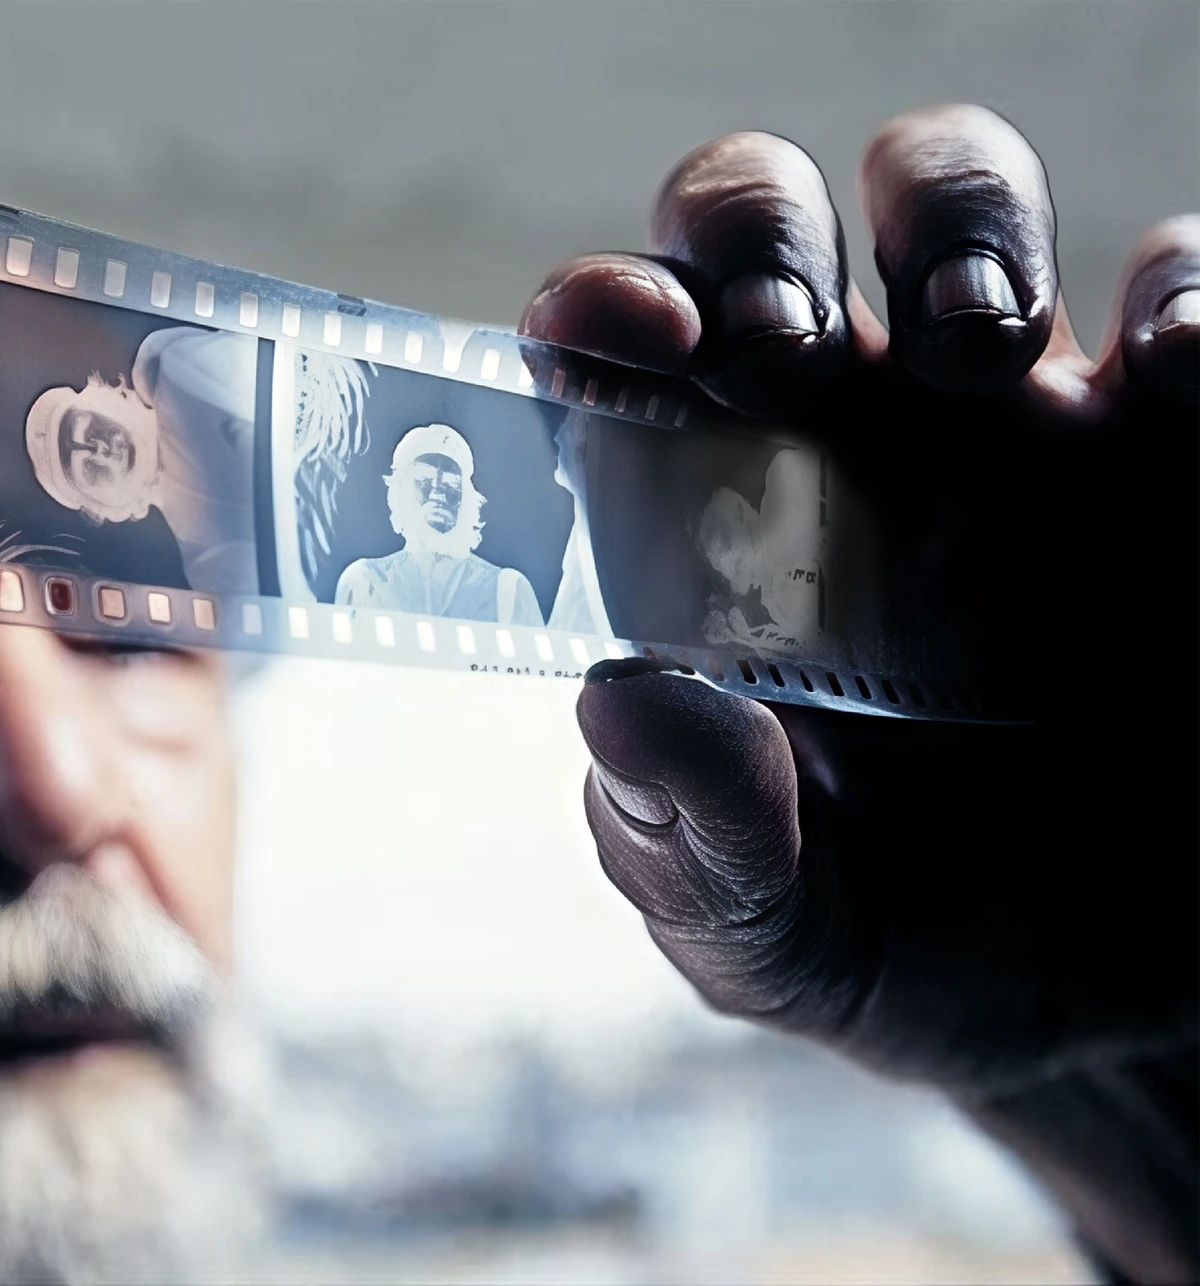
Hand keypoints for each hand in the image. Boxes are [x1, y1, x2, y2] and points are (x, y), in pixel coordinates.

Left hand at [522, 107, 1196, 1278]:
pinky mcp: (1180, 451)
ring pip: (953, 203)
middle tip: (779, 342)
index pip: (613, 372)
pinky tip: (1172, 370)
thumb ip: (692, 837)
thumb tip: (617, 711)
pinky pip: (1182, 295)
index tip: (611, 325)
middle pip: (757, 229)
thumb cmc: (911, 941)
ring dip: (951, 218)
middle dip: (754, 234)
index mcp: (710, 535)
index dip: (595, 313)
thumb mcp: (779, 930)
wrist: (1118, 1002)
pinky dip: (1179, 291)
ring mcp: (1019, 427)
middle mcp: (844, 446)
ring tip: (972, 338)